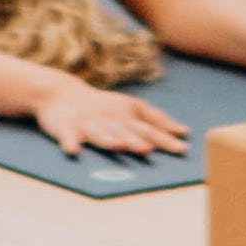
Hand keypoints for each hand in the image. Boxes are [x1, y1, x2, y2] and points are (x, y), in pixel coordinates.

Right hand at [36, 84, 190, 158]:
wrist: (61, 93)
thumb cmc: (103, 106)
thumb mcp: (131, 106)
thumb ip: (156, 119)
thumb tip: (184, 132)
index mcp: (127, 113)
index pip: (149, 126)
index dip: (164, 136)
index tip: (182, 148)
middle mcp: (110, 118)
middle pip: (127, 131)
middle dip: (138, 141)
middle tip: (150, 150)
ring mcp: (88, 123)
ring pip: (100, 133)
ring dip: (108, 140)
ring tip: (118, 147)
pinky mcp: (66, 127)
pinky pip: (67, 136)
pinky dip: (70, 143)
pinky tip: (73, 151)